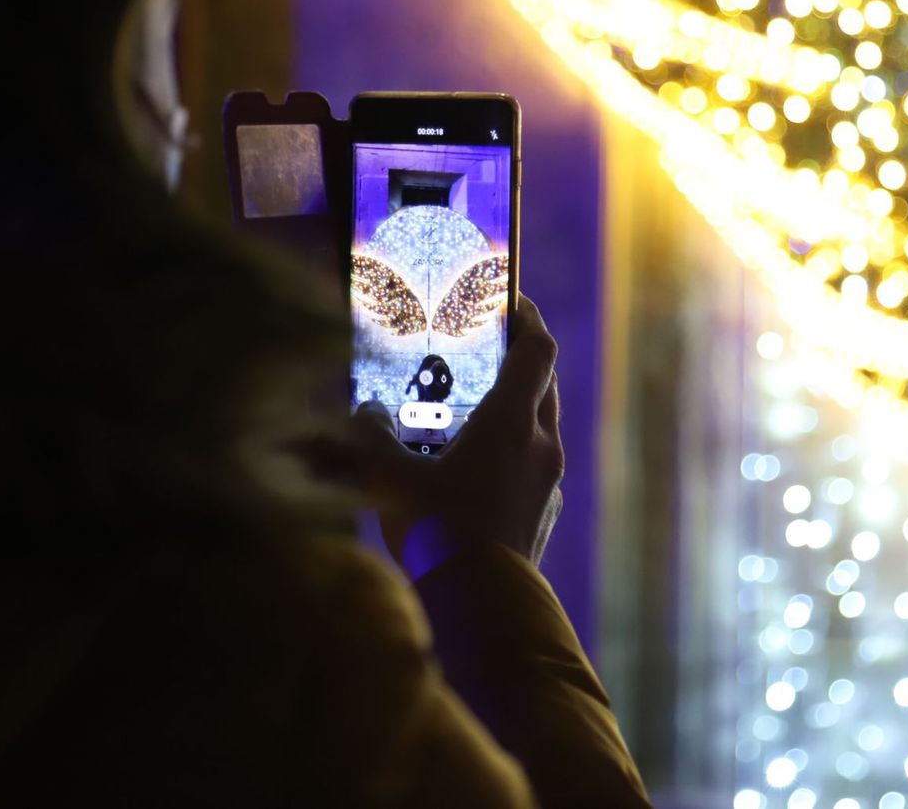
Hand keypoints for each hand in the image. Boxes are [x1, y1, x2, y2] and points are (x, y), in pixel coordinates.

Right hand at [343, 295, 564, 566]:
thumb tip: (360, 412)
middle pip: (543, 384)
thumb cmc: (437, 532)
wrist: (481, 608)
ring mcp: (547, 481)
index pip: (537, 349)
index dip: (527, 318)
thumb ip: (369, 436)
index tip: (510, 300)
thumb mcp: (388, 477)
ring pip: (542, 425)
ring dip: (518, 409)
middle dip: (519, 361)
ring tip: (475, 409)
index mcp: (510, 421)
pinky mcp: (544, 513)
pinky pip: (536, 466)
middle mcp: (539, 443)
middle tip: (485, 350)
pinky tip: (478, 468)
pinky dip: (515, 452)